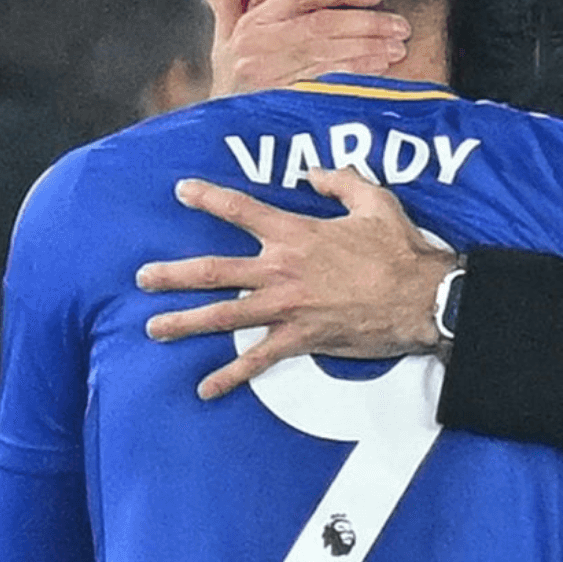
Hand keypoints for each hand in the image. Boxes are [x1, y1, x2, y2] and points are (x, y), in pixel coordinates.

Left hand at [136, 168, 456, 398]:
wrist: (420, 298)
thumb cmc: (400, 249)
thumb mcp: (374, 201)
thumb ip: (340, 181)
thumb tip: (314, 172)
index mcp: (296, 233)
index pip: (241, 210)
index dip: (208, 198)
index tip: (181, 191)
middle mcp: (282, 270)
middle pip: (214, 271)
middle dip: (173, 274)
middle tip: (142, 277)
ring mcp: (287, 307)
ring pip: (223, 316)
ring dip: (185, 323)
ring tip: (154, 328)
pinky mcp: (300, 339)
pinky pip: (257, 361)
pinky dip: (229, 376)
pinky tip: (204, 389)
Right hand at [214, 0, 409, 95]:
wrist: (219, 133)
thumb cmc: (230, 79)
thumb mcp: (225, 35)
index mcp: (252, 24)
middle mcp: (261, 48)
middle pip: (322, 25)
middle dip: (367, 23)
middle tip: (400, 25)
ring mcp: (273, 78)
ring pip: (330, 55)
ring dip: (369, 49)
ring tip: (398, 46)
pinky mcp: (286, 104)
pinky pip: (328, 84)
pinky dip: (357, 74)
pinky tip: (380, 69)